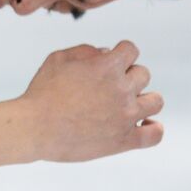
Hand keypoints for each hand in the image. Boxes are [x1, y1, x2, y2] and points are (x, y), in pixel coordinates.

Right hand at [14, 41, 163, 162]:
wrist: (34, 129)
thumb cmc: (42, 93)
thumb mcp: (58, 58)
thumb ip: (86, 50)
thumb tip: (106, 52)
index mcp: (108, 66)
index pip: (131, 50)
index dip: (120, 54)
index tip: (108, 64)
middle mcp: (122, 89)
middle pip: (143, 74)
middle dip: (127, 77)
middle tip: (107, 89)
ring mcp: (125, 116)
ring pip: (156, 101)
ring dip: (144, 99)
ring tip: (127, 106)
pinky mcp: (123, 141)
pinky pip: (154, 135)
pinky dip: (154, 128)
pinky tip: (144, 125)